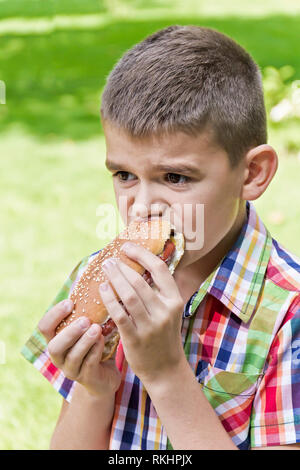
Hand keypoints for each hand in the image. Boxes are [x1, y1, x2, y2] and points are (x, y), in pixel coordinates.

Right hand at [38, 300, 120, 397]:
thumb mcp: (88, 329)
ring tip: (97, 329)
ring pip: (72, 356)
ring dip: (84, 341)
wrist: (105, 376)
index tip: (69, 302)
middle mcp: (59, 356)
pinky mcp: (86, 379)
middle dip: (69, 332)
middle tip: (85, 320)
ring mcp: (71, 369)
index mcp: (56, 340)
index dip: (54, 315)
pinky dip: (95, 351)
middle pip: (54, 346)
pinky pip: (88, 365)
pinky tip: (104, 340)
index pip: (44, 327)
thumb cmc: (95, 345)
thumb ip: (88, 313)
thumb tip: (97, 283)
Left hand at [98, 242, 185, 384]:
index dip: (142, 254)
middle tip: (109, 260)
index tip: (127, 247)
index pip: (160, 269)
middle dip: (122, 267)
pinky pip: (120, 314)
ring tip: (104, 270)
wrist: (165, 369)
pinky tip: (102, 290)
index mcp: (175, 300)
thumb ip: (158, 293)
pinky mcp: (136, 338)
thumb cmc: (163, 336)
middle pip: (140, 281)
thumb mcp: (169, 312)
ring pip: (129, 295)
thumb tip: (138, 266)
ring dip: (114, 279)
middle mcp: (165, 311)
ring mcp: (151, 325)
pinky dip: (109, 299)